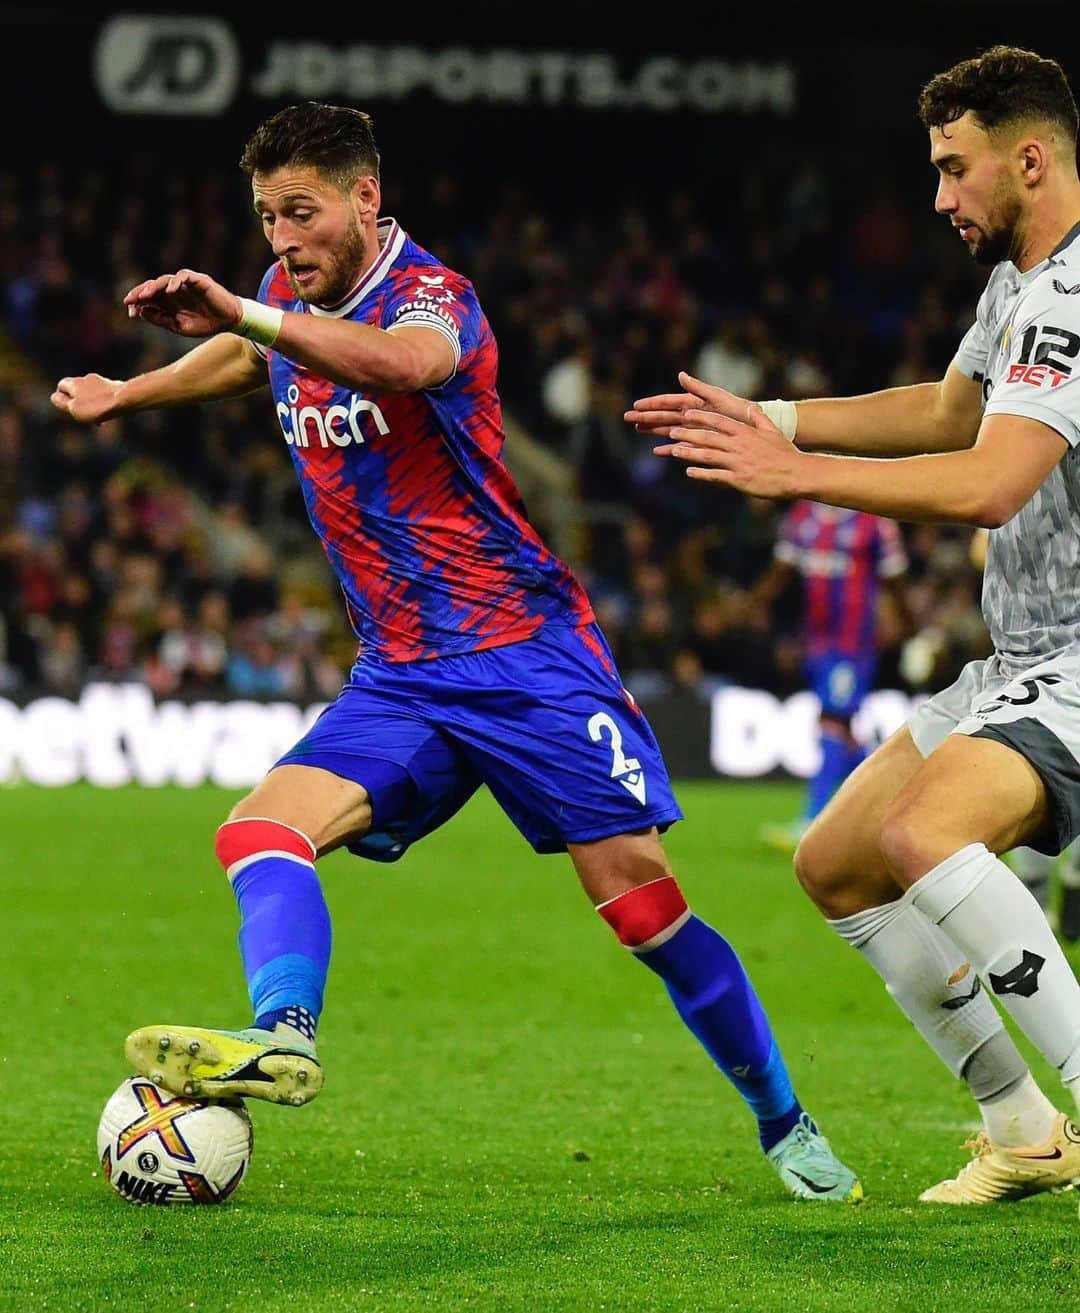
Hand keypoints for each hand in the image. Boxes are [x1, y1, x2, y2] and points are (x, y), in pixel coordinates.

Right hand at [50, 373, 123, 423]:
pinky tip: (109, 413)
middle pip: (77, 390)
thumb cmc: (96, 406)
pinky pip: (104, 395)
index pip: (61, 386)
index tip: (69, 409)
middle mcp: (86, 378)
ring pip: (91, 393)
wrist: (123, 400)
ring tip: (99, 418)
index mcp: (74, 383)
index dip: (62, 398)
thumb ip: (61, 402)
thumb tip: (55, 397)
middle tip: (85, 416)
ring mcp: (101, 381)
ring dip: (92, 404)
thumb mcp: (73, 408)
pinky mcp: (114, 386)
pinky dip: (103, 403)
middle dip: (79, 402)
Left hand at [123, 269, 242, 337]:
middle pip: (153, 286)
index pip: (148, 297)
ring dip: (154, 287)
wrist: (228, 321)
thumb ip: (160, 319)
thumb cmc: (205, 323)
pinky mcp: (198, 280)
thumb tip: (140, 311)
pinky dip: (176, 281)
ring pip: (165, 280)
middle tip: (130, 300)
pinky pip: (184, 276)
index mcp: (168, 301)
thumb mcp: (178, 326)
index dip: (137, 302)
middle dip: (140, 293)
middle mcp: (174, 290)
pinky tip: (170, 290)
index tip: (129, 311)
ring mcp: (185, 284)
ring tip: (145, 295)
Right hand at [624, 370, 752, 437]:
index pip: (667, 401)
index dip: (651, 403)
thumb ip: (699, 387)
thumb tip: (681, 375)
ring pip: (667, 428)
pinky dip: (669, 448)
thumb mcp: (718, 396)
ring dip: (652, 430)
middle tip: (626, 418)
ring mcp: (693, 428)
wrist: (752, 425)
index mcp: (693, 401)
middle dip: (645, 416)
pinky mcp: (698, 441)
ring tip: (636, 429)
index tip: (636, 406)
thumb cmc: (738, 408)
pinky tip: (657, 451)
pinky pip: (680, 445)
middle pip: (663, 415)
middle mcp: (690, 414)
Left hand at [653, 402, 806, 498]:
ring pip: (707, 455)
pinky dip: (701, 473)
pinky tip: (689, 471)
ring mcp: (737, 462)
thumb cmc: (786, 453)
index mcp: (746, 432)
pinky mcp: (738, 479)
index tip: (687, 414)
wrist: (797, 474)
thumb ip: (759, 419)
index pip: (719, 421)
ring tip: (674, 450)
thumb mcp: (773, 431)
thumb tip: (751, 407)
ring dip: (688, 452)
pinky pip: (715, 475)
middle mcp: (739, 445)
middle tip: (672, 431)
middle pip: (708, 436)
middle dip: (688, 433)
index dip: (701, 417)